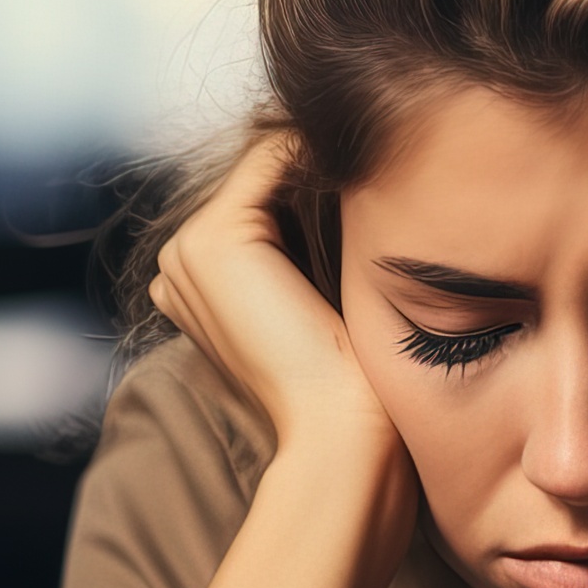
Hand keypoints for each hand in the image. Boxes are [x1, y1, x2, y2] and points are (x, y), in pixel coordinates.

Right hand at [161, 135, 417, 587]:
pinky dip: (327, 149)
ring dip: (335, 152)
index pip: (263, 205)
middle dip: (329, 162)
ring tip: (404, 147)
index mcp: (201, 291)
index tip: (400, 168)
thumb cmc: (354, 396)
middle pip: (263, 180)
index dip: (324, 184)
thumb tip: (378, 201)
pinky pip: (273, 158)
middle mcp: (182, 266)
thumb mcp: (332, 313)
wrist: (344, 440)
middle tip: (405, 148)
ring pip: (270, 164)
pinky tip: (388, 157)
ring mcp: (191, 251)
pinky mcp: (217, 239)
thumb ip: (323, 260)